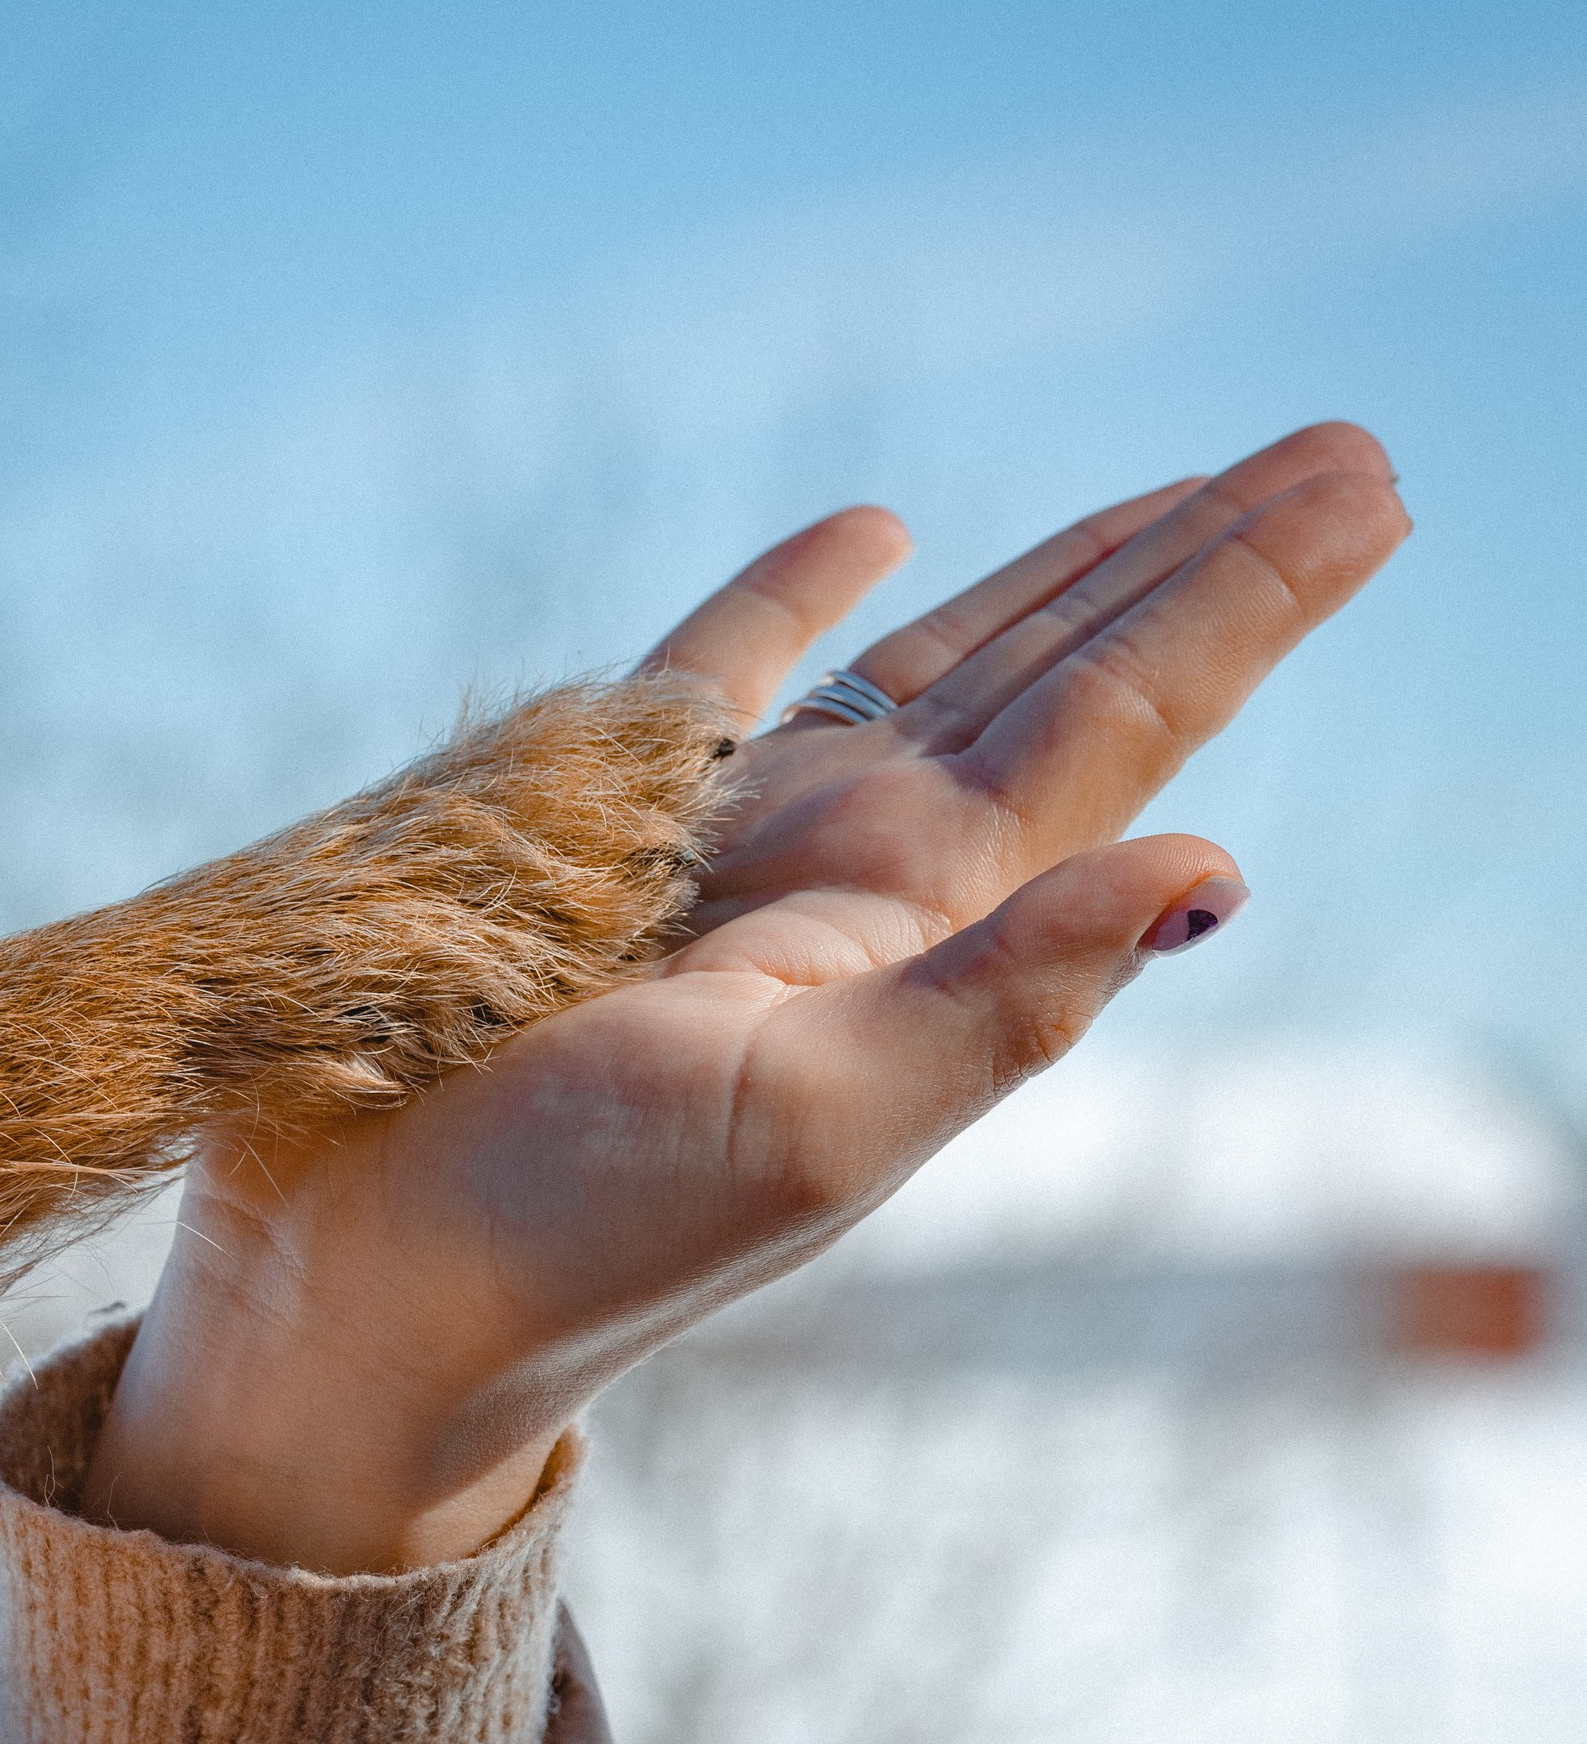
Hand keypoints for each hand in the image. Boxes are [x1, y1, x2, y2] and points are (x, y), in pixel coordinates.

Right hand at [85, 423, 1407, 1571]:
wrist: (373, 1289)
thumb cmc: (582, 1229)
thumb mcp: (822, 1122)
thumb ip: (1012, 1001)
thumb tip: (1216, 871)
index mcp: (920, 926)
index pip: (1124, 730)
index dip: (1245, 604)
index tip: (1369, 488)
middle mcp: (854, 876)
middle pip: (1066, 680)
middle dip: (1199, 566)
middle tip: (1347, 453)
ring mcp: (735, 850)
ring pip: (932, 666)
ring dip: (1055, 576)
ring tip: (1179, 489)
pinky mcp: (593, 829)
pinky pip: (717, 676)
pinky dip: (793, 597)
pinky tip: (875, 533)